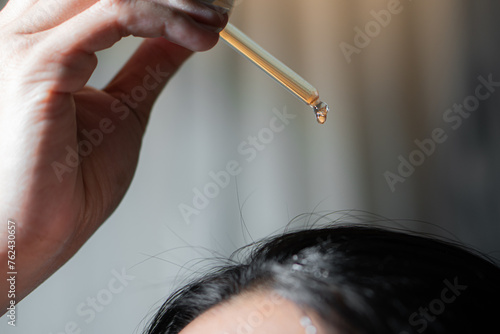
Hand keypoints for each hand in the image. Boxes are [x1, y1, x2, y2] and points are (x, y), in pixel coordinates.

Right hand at [0, 0, 226, 310]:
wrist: (36, 232)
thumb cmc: (68, 181)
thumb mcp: (125, 108)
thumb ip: (148, 65)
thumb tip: (182, 38)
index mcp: (46, 38)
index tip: (212, 10)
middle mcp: (29, 28)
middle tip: (220, 9)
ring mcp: (29, 41)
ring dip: (177, 0)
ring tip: (216, 22)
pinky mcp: (40, 64)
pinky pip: (116, 14)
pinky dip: (166, 21)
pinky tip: (198, 38)